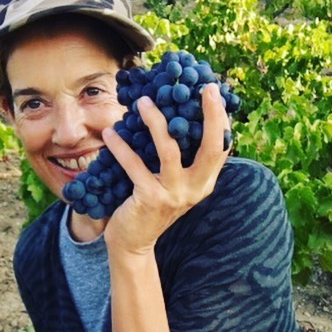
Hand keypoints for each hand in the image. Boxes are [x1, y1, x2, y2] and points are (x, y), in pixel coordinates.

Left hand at [102, 81, 230, 256]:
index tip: (213, 91)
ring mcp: (174, 195)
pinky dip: (121, 147)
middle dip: (211, 115)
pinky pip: (135, 166)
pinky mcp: (150, 200)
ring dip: (155, 122)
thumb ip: (181, 159)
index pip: (221, 147)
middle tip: (204, 88)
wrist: (133, 243)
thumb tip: (175, 116)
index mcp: (204, 183)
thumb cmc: (150, 204)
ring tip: (143, 102)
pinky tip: (110, 133)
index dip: (220, 118)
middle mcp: (195, 189)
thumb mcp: (172, 183)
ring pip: (170, 151)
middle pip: (211, 147)